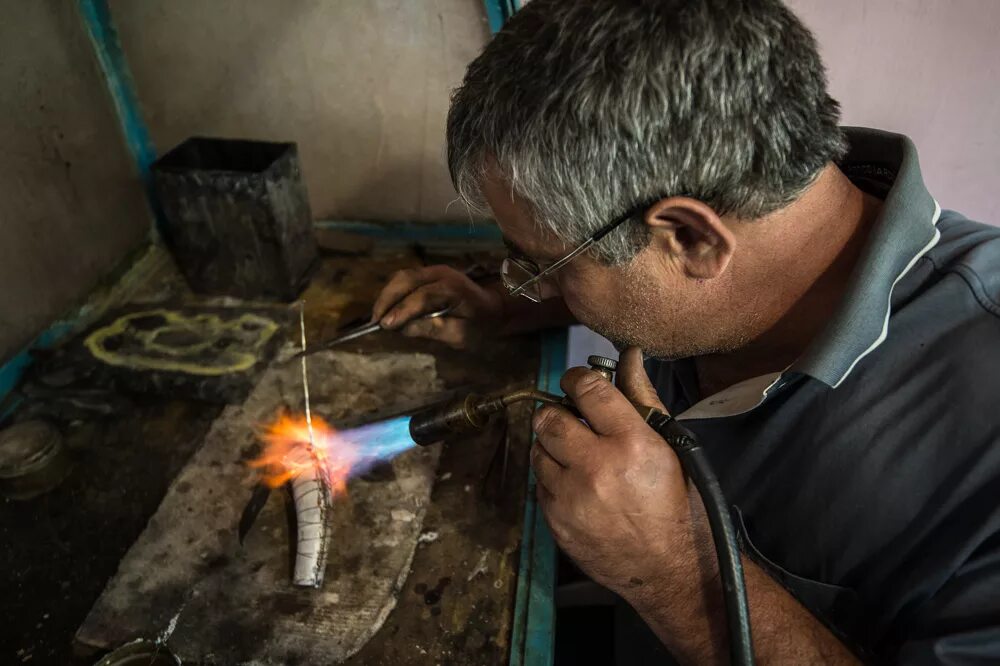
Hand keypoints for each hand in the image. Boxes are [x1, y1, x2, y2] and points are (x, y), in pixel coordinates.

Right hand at [370, 265, 504, 348]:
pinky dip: (393, 291)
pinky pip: (406, 278)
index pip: (421, 297)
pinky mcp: (429, 273)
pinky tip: (387, 308)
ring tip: (378, 316)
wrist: (494, 307)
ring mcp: (435, 270)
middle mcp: (442, 273)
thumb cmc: (480, 325)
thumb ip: (434, 330)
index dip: (402, 311)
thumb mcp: (461, 335)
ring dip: (387, 294)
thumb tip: (405, 329)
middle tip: (376, 321)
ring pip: (402, 276)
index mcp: (453, 289)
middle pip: (406, 279)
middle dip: (387, 299)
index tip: (385, 326)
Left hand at [531, 347, 709, 601]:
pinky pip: (539, 484)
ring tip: (577, 456)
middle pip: (550, 418)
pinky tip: (577, 486)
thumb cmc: (675, 503)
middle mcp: (597, 467)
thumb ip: (642, 398)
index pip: (588, 390)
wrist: (669, 569)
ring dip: (552, 447)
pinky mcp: (557, 521)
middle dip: (557, 412)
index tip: (577, 382)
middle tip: (571, 418)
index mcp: (632, 443)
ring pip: (538, 451)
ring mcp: (572, 497)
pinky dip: (553, 479)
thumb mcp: (669, 447)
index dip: (577, 379)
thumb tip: (629, 356)